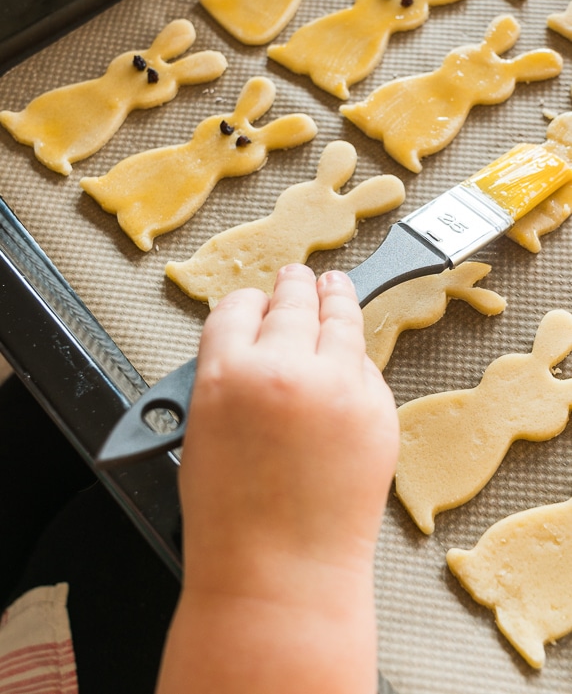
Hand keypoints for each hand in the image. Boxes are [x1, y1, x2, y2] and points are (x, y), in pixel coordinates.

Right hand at [157, 264, 397, 693]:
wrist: (281, 576)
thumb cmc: (231, 522)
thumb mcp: (204, 432)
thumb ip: (227, 377)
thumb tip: (252, 344)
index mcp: (226, 372)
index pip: (237, 307)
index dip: (246, 302)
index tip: (254, 299)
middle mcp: (283, 368)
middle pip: (290, 300)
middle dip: (292, 284)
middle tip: (296, 276)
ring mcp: (338, 386)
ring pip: (339, 317)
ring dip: (333, 295)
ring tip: (333, 284)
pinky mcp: (378, 409)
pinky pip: (366, 364)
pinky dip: (354, 357)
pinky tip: (348, 353)